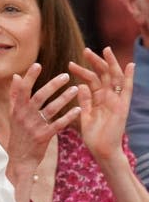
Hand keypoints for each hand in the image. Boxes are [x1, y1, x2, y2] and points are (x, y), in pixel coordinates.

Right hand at [7, 63, 80, 171]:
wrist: (20, 158)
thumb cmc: (18, 133)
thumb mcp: (13, 113)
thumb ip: (14, 94)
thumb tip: (15, 76)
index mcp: (17, 108)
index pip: (23, 89)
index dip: (30, 77)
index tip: (37, 64)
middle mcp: (25, 116)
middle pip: (39, 96)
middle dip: (53, 85)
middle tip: (66, 76)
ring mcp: (34, 126)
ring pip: (51, 109)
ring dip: (64, 98)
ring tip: (76, 89)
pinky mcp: (44, 136)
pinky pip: (58, 124)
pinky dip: (69, 116)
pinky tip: (79, 109)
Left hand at [68, 47, 134, 162]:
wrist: (102, 151)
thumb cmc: (93, 136)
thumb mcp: (84, 115)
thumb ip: (84, 100)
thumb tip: (80, 85)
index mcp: (98, 100)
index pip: (92, 80)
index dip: (83, 70)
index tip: (72, 62)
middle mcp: (108, 98)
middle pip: (103, 75)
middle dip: (95, 62)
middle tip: (85, 50)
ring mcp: (116, 101)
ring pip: (113, 78)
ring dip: (109, 64)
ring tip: (104, 50)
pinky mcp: (122, 107)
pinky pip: (126, 90)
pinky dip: (129, 78)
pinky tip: (129, 66)